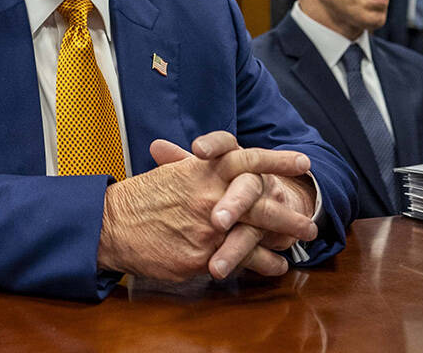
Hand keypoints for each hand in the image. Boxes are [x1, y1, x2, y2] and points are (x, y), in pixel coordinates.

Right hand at [97, 132, 312, 280]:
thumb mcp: (169, 174)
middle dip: (289, 212)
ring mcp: (207, 227)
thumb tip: (207, 157)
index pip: (246, 159)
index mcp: (201, 170)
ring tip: (299, 245)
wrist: (112, 226)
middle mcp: (209, 196)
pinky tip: (274, 266)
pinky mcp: (202, 254)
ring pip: (256, 234)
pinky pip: (241, 260)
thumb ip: (194, 167)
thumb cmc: (139, 199)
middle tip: (310, 221)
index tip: (303, 162)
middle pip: (260, 200)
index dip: (276, 161)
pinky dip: (262, 263)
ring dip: (282, 240)